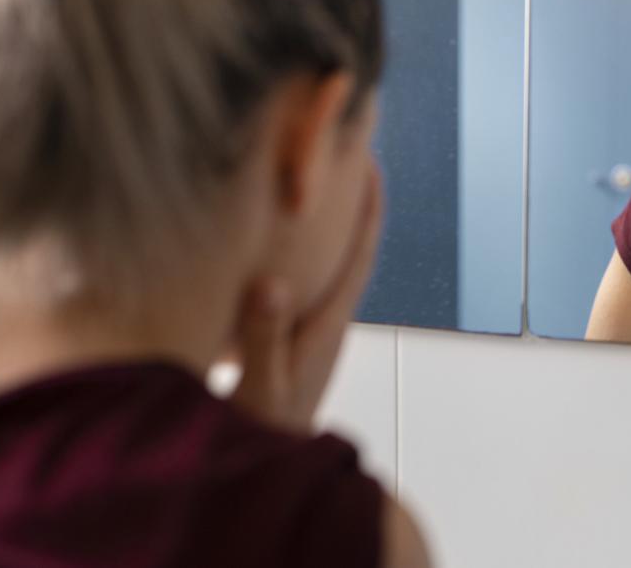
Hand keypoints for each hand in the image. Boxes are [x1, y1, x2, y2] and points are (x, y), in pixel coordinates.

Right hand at [230, 165, 383, 432]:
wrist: (268, 474)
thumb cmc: (264, 436)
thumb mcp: (260, 389)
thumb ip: (264, 340)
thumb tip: (272, 282)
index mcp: (325, 329)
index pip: (357, 258)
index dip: (367, 210)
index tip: (371, 164)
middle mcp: (326, 324)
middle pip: (349, 252)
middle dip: (350, 205)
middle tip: (344, 156)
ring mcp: (312, 333)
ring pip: (328, 267)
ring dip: (328, 227)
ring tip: (311, 184)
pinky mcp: (294, 341)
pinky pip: (304, 285)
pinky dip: (299, 254)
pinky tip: (274, 242)